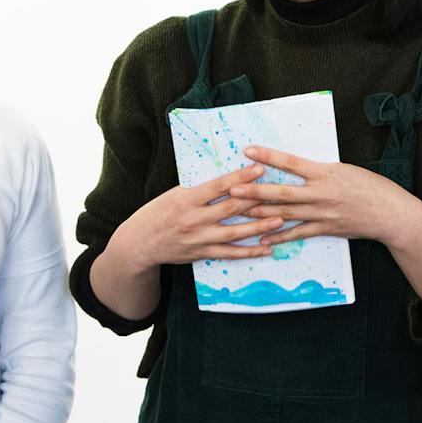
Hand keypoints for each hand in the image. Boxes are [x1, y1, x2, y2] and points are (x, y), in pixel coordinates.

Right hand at [114, 165, 286, 268]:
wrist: (140, 243)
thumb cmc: (158, 213)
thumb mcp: (174, 194)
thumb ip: (199, 189)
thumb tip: (228, 178)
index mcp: (186, 199)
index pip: (219, 185)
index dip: (240, 177)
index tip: (259, 168)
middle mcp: (194, 219)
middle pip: (231, 208)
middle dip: (257, 199)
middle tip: (279, 192)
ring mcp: (200, 239)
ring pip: (235, 232)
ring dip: (259, 226)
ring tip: (280, 219)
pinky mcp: (202, 253)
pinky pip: (230, 253)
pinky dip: (249, 252)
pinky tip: (266, 248)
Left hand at [227, 147, 415, 245]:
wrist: (390, 213)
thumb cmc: (371, 187)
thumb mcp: (345, 170)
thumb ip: (321, 171)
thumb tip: (300, 169)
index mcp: (325, 172)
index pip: (291, 162)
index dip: (268, 156)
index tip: (249, 150)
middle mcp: (320, 193)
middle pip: (281, 191)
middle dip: (255, 190)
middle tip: (233, 188)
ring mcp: (322, 213)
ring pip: (285, 213)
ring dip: (261, 213)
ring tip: (240, 212)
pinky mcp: (325, 229)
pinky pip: (298, 234)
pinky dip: (280, 237)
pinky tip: (264, 238)